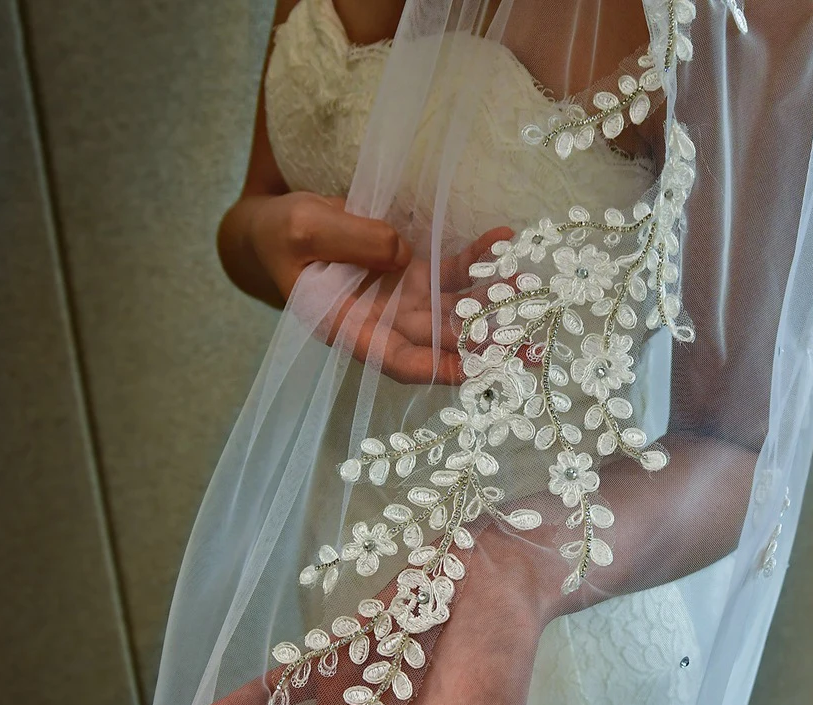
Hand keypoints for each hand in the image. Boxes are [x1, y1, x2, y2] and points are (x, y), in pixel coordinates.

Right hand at [249, 191, 511, 383]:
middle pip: (441, 342)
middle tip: (533, 343)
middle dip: (487, 345)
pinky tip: (503, 240)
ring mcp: (402, 299)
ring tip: (530, 285)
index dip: (438, 368)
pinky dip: (479, 258)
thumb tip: (401, 253)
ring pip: (456, 309)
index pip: (397, 360)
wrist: (278, 225)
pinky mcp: (415, 273)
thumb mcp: (304, 229)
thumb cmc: (279, 233)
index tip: (479, 370)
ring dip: (495, 301)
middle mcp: (382, 322)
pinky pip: (453, 271)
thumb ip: (353, 241)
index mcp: (348, 328)